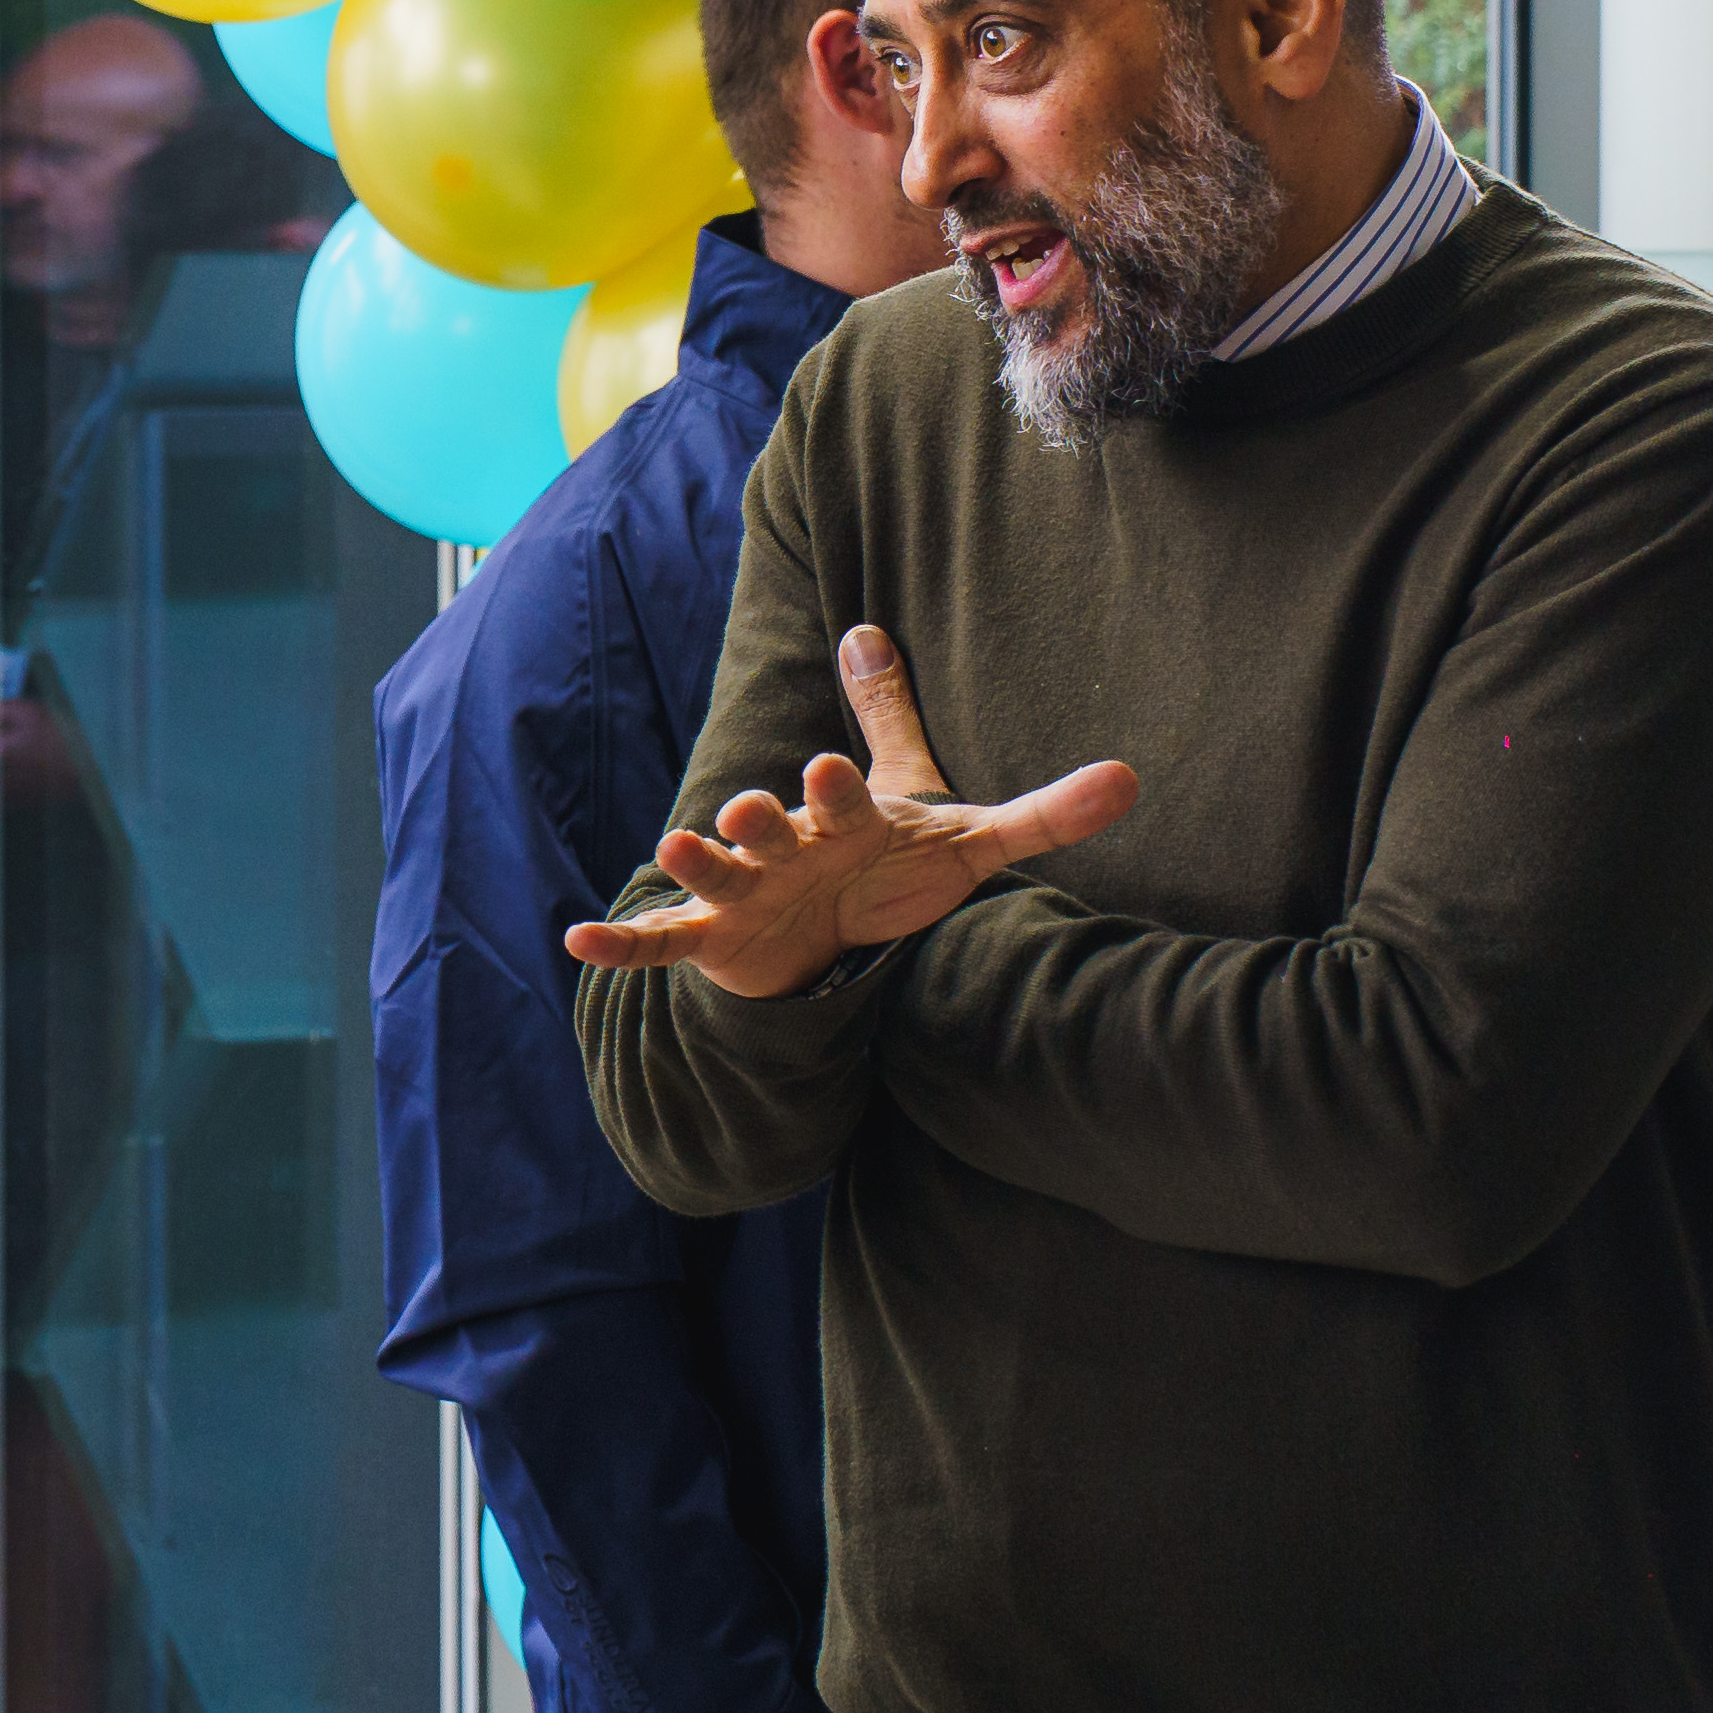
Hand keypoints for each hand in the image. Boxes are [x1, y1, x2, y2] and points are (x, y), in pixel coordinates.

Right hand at [562, 626, 1135, 1000]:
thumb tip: (1135, 778)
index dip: (837, 788)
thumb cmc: (893, 871)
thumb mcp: (960, 838)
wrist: (832, 922)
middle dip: (762, 819)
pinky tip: (578, 940)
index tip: (835, 770)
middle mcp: (786, 847)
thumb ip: (1040, 811)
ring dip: (693, 857)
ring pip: (714, 870)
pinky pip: (661, 941)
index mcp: (842, 820)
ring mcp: (743, 890)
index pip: (842, 799)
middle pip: (770, 827)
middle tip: (752, 807)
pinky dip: (620, 942)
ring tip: (671, 845)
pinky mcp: (710, 937)